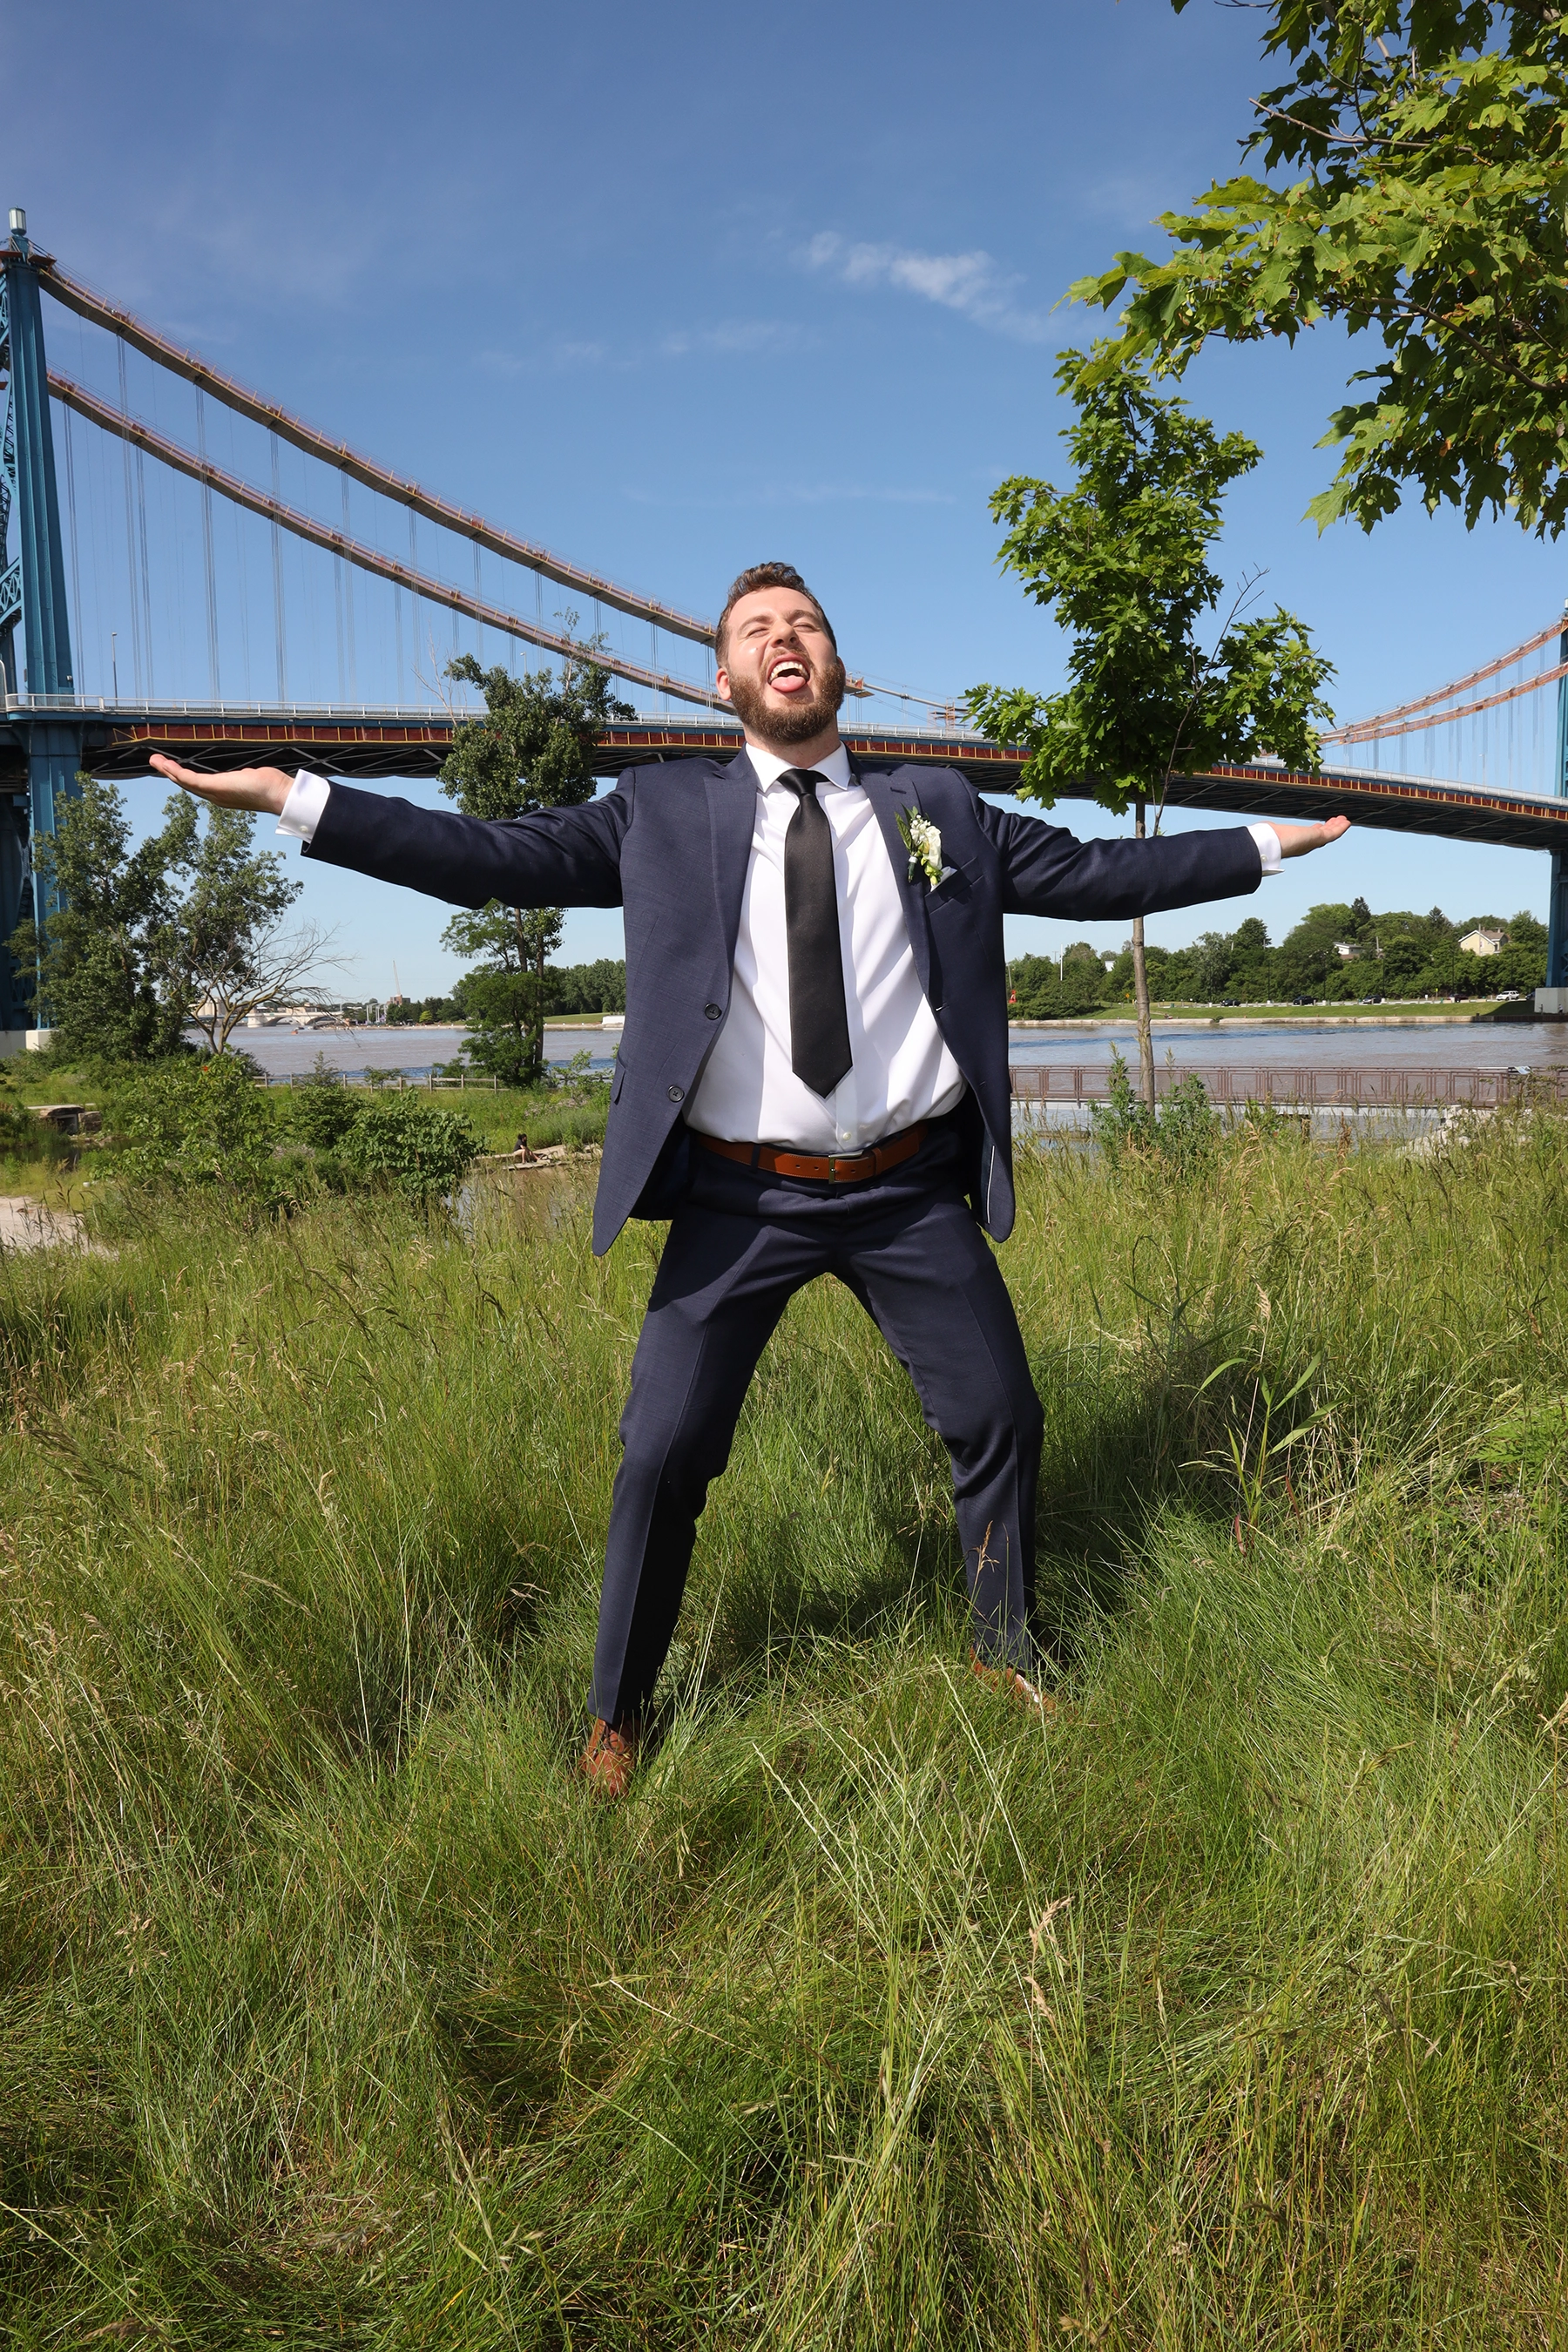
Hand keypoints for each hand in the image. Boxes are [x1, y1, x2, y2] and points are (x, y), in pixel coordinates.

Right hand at [149, 754, 295, 814]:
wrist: (278, 795)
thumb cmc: (271, 786)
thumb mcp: (251, 778)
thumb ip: (244, 777)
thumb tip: (248, 773)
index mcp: (222, 795)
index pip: (198, 785)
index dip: (182, 776)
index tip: (171, 767)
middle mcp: (216, 797)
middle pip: (187, 784)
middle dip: (170, 772)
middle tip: (155, 761)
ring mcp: (214, 794)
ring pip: (185, 781)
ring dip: (168, 771)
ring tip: (154, 760)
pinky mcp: (215, 787)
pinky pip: (190, 779)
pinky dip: (177, 772)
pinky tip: (167, 765)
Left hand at [1273, 815, 1349, 859]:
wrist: (1272, 844)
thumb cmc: (1269, 838)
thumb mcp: (1270, 832)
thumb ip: (1268, 831)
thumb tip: (1257, 830)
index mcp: (1296, 842)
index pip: (1308, 836)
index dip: (1316, 830)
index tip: (1320, 825)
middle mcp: (1305, 844)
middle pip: (1321, 835)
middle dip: (1329, 828)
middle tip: (1335, 821)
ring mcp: (1313, 842)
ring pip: (1329, 834)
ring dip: (1336, 826)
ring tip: (1343, 820)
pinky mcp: (1319, 839)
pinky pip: (1334, 833)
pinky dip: (1341, 827)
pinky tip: (1346, 822)